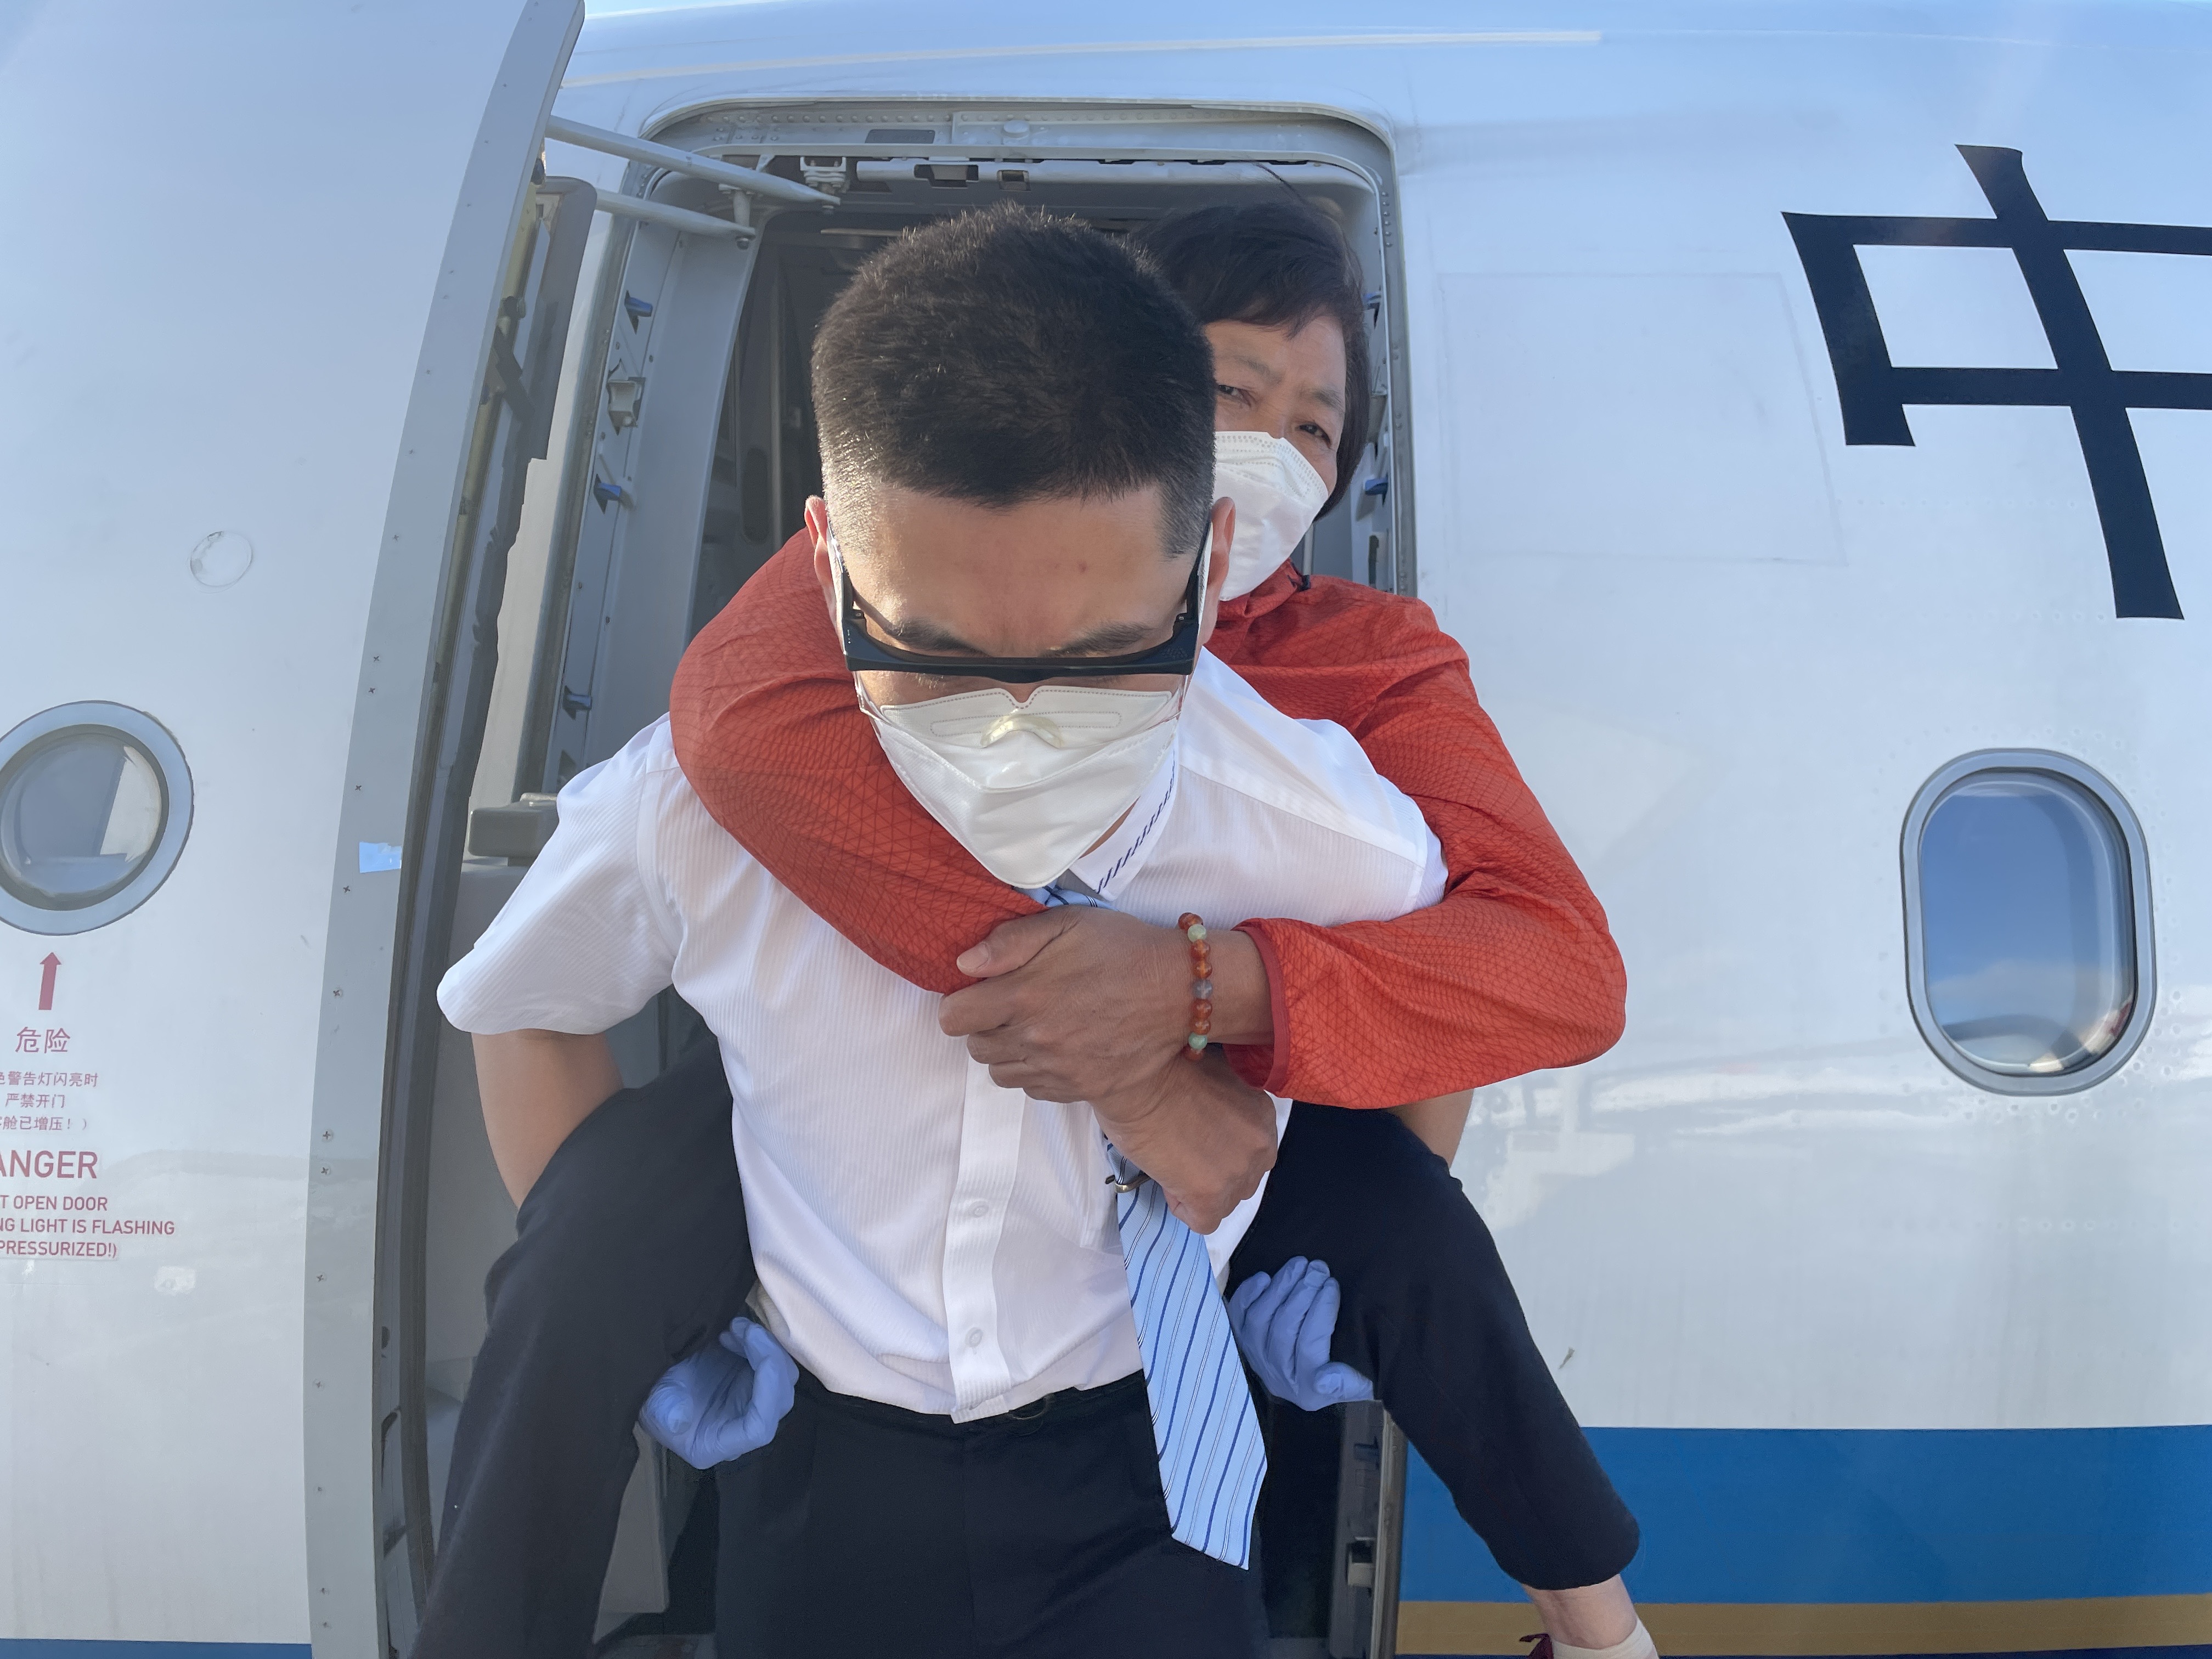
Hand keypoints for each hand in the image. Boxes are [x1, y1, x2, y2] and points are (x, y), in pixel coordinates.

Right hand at [638, 1316, 798, 1469]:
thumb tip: (679, 1421)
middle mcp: (741, 1428)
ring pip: (783, 1379)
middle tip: (741, 1328)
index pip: (759, 1430)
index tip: (757, 1354)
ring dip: (765, 1347)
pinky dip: (761, 1343)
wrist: (659, 1374)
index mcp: (716, 1443)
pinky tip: (734, 1330)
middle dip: (768, 1359)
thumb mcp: (652, 1400)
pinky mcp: (756, 1382)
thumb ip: (665, 1411)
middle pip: (779, 1400)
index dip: (767, 1394)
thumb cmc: (653, 1392)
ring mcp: (752, 1404)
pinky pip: (775, 1363)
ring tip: (733, 1328)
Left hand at [942, 908, 1272, 1099]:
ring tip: (1032, 1026)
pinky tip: (1055, 1047)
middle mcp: (1034, 1041)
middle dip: (983, 1024)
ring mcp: (1057, 1071)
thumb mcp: (1066, 924)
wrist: (1180, 991)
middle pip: (975, 1047)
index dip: (961, 1002)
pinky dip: (1034, 1071)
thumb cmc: (1122, 949)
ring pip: (999, 1072)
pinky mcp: (1079, 1090)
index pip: (953, 1018)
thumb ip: (1009, 942)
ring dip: (1006, 1050)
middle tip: (1011, 1004)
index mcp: (1023, 997)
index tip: (980, 990)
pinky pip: (1032, 1089)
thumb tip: (965, 964)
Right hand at [1090, 1054, 1276, 1232]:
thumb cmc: (1165, 1067)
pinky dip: (1183, 1207)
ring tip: (1170, 1161)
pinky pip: (1204, 1221)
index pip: (1251, 1149)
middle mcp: (1260, 1145)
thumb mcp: (1215, 1075)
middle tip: (1181, 1151)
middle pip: (1243, 1179)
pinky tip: (1167, 1181)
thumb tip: (1213, 1112)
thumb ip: (1227, 1101)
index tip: (1194, 1135)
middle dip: (1215, 1172)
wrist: (1138, 1076)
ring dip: (1199, 1190)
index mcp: (1262, 1113)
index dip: (1220, 1146)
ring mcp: (1238, 1172)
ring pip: (1226, 1202)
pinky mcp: (1211, 1196)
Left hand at [1228, 1257, 1374, 1410]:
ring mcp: (1259, 1361)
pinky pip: (1238, 1318)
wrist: (1326, 1382)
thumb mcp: (1361, 1384)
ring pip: (1259, 1321)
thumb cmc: (1352, 1373)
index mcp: (1309, 1391)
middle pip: (1283, 1330)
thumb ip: (1348, 1383)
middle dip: (1302, 1292)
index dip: (1320, 1310)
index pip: (1309, 1347)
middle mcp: (1279, 1378)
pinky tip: (1265, 1277)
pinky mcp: (1245, 1344)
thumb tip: (1325, 1378)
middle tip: (1318, 1267)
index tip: (1332, 1283)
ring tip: (1299, 1265)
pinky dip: (1247, 1295)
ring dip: (1279, 1287)